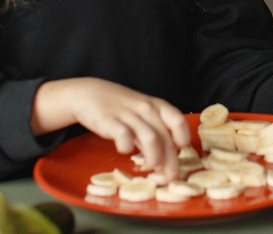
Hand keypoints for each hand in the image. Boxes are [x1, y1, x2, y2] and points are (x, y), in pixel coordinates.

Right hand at [36, 77, 191, 178]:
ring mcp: (128, 114)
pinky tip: (125, 151)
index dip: (183, 137)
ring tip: (150, 168)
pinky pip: (123, 136)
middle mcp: (145, 109)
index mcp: (156, 106)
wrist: (89, 94)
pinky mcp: (109, 120)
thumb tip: (168, 160)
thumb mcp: (142, 114)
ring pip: (150, 138)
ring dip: (154, 157)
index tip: (181, 152)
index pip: (178, 120)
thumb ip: (155, 134)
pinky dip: (127, 147)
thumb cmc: (121, 107)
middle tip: (171, 177)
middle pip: (165, 136)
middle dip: (171, 160)